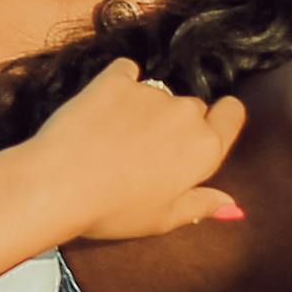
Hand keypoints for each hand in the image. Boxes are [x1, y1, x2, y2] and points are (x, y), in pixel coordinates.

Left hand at [9, 59, 249, 243]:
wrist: (58, 185)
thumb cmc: (113, 211)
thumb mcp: (163, 219)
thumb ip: (201, 205)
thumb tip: (232, 206)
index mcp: (204, 149)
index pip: (232, 115)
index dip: (221, 120)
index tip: (204, 131)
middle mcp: (184, 114)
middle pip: (193, 108)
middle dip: (176, 124)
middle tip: (146, 152)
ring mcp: (150, 92)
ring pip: (158, 93)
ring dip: (144, 109)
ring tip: (114, 139)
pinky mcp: (115, 79)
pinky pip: (126, 71)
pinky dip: (119, 84)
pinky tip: (101, 108)